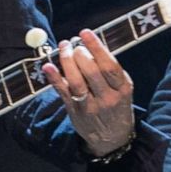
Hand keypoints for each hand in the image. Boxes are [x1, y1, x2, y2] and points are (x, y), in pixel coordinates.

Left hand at [41, 28, 133, 155]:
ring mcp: (90, 107)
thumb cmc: (116, 106)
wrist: (112, 138)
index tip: (85, 33)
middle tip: (73, 44)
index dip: (96, 47)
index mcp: (123, 89)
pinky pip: (63, 93)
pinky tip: (47, 66)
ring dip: (67, 61)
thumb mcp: (122, 89)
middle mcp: (108, 98)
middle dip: (79, 53)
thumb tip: (89, 45)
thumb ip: (110, 71)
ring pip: (76, 81)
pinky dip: (54, 78)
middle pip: (91, 71)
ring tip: (63, 48)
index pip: (109, 66)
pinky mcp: (75, 112)